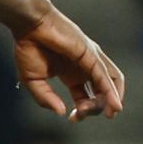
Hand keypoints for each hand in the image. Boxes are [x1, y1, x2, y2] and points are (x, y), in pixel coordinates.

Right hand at [12, 6, 124, 121]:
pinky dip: (111, 91)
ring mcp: (90, 59)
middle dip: (95, 108)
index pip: (85, 97)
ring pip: (110, 83)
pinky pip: (105, 75)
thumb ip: (45, 98)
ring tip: (111, 113)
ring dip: (112, 100)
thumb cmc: (29, 47)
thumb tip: (61, 113)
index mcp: (71, 73)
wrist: (29, 24)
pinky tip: (114, 104)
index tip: (72, 118)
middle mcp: (85, 67)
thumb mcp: (33, 81)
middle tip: (81, 115)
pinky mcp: (91, 54)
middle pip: (100, 93)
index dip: (82, 111)